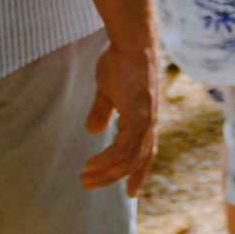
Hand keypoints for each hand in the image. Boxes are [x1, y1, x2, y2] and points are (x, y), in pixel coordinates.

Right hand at [82, 39, 160, 196]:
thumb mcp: (108, 89)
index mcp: (145, 118)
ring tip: (85, 179)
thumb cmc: (120, 59)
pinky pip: (123, 148)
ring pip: (128, 159)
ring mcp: (146, 120)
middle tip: (90, 186)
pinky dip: (107, 160)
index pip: (144, 153)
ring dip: (106, 172)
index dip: (138, 173)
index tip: (131, 193)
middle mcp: (149, 123)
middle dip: (112, 177)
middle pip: (135, 161)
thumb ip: (103, 110)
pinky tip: (91, 165)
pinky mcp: (139, 115)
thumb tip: (94, 130)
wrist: (132, 40)